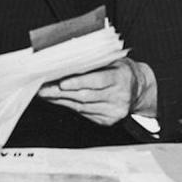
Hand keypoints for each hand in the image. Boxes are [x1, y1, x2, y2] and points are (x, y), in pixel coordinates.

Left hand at [37, 58, 155, 125]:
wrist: (139, 89)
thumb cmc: (121, 70)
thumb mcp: (113, 60)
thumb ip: (93, 62)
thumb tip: (65, 60)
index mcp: (121, 78)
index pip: (98, 80)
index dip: (78, 82)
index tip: (61, 82)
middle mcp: (119, 96)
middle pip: (86, 96)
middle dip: (61, 92)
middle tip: (43, 88)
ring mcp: (114, 111)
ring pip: (82, 107)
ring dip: (61, 100)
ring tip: (45, 94)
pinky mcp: (108, 120)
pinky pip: (84, 114)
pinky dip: (69, 106)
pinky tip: (58, 100)